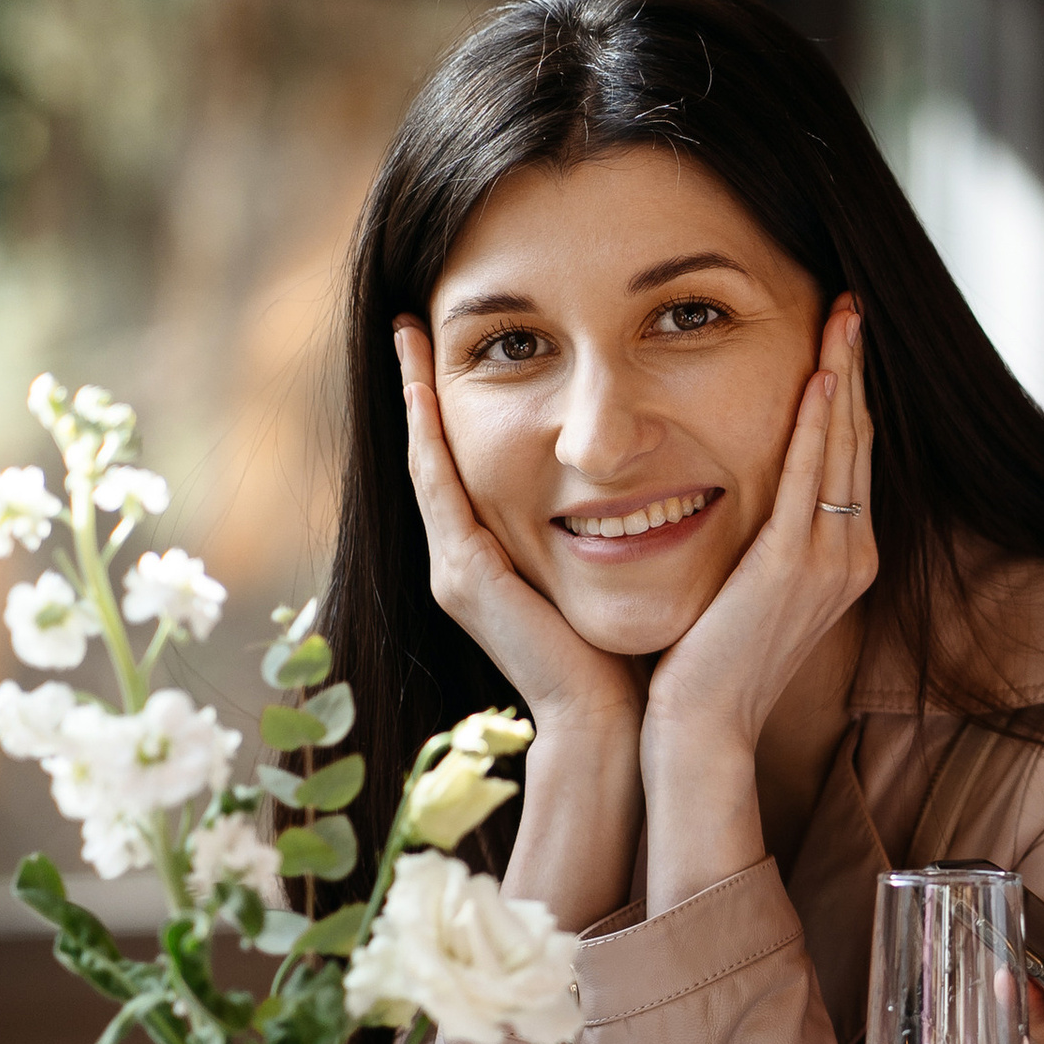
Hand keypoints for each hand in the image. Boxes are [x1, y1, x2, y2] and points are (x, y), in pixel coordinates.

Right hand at [394, 320, 642, 739]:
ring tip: (406, 338)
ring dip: (414, 398)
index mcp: (489, 563)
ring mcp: (454, 573)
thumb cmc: (624, 654)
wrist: (610, 718)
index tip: (443, 347)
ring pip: (425, 464)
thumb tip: (636, 476)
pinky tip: (424, 390)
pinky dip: (429, 438)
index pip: (460, 467)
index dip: (445, 409)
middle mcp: (459, 565)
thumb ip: (602, 528)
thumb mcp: (608, 570)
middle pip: (430, 457)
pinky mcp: (466, 579)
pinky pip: (439, 490)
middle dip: (416, 389)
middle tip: (408, 325)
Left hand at [639, 300, 874, 908]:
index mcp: (842, 559)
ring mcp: (830, 561)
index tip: (839, 337)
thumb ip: (759, 542)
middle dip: (855, 367)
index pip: (847, 458)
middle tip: (850, 302)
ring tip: (844, 315)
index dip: (846, 394)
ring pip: (842, 447)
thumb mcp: (745, 591)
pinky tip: (821, 375)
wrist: (699, 728)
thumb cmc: (707, 665)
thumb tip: (741, 498)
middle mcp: (850, 555)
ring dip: (845, 374)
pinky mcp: (795, 565)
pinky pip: (811, 477)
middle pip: (856, 441)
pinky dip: (818, 424)